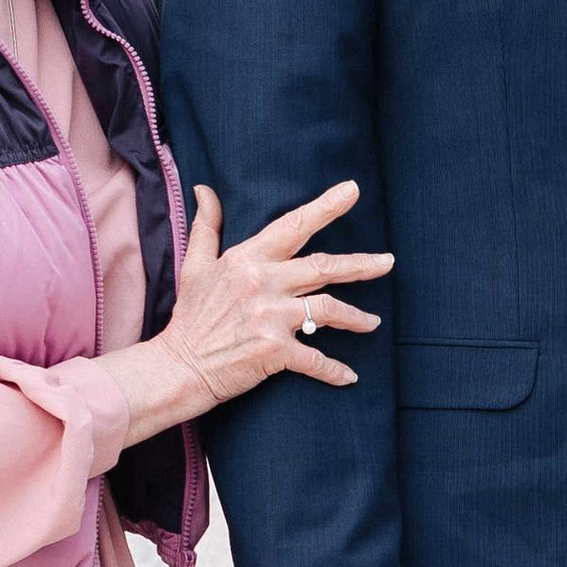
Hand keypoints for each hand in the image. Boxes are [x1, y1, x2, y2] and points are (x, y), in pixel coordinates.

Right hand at [150, 180, 392, 411]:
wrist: (177, 367)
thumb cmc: (189, 318)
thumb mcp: (194, 266)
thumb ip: (206, 227)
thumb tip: (204, 190)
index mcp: (247, 259)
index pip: (293, 226)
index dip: (325, 207)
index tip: (352, 190)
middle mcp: (262, 283)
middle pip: (324, 267)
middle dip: (361, 264)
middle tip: (388, 262)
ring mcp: (270, 317)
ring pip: (329, 310)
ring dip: (356, 317)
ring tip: (372, 322)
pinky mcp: (275, 352)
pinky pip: (316, 359)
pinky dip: (335, 370)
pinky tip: (349, 376)